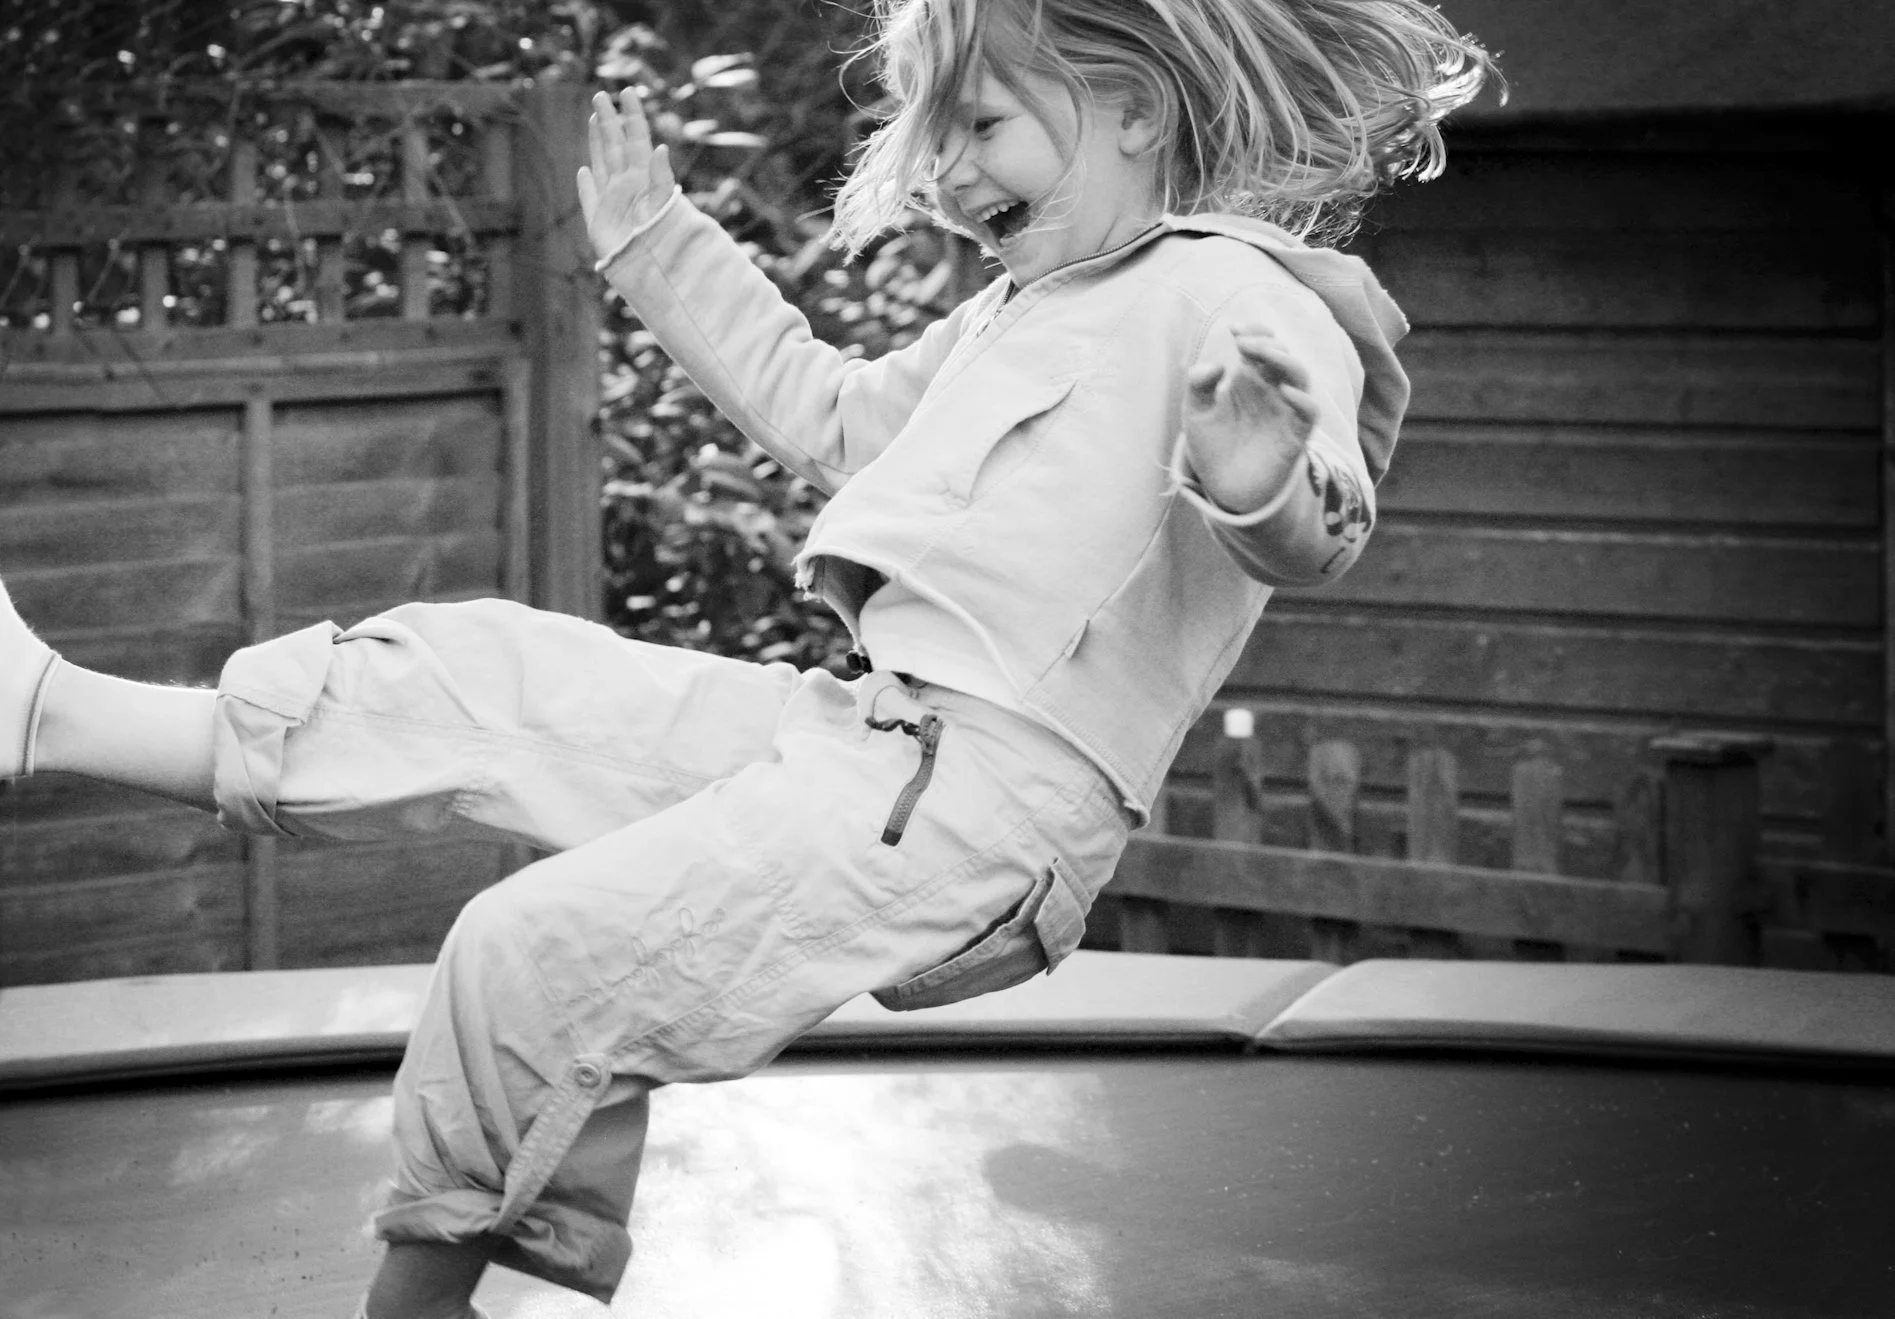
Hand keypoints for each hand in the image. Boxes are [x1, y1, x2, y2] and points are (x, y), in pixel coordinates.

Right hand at [576, 89, 676, 265]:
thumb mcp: (664, 207)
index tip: (628, 92)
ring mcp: (612, 201)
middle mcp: (627, 185)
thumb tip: (659, 147)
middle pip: (615, 145)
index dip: (633, 115)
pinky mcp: (599, 220)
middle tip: (602, 94)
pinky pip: (590, 198)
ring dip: (598, 142)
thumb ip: (661, 178)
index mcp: (643, 177)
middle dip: (610, 119)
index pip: (637, 138)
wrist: (647, 272)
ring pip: (602, 163)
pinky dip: (586, 186)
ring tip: (596, 119)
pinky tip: (583, 172)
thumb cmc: (660, 242)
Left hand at [1182, 323, 1321, 513]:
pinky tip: (1286, 392)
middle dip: (1265, 342)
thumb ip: (1198, 385)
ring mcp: (1286, 409)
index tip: (1234, 329)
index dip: (1253, 330)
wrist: (1222, 486)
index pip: (1262, 343)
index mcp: (1251, 378)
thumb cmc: (1212, 445)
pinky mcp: (1296, 434)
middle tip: (1243, 342)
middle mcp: (1272, 389)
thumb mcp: (1196, 412)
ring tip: (1264, 353)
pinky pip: (1310, 412)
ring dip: (1285, 360)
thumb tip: (1216, 364)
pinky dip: (1303, 399)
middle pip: (1281, 354)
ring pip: (1300, 376)